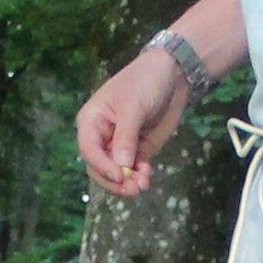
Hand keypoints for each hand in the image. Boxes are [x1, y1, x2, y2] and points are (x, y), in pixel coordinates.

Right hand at [75, 51, 191, 196]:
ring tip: (143, 184)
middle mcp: (101, 136)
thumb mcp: (134, 107)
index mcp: (92, 121)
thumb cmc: (145, 82)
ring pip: (116, 173)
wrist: (173, 75)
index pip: (89, 150)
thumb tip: (120, 168)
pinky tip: (147, 175)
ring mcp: (119, 145)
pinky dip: (138, 176)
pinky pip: (133, 170)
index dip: (102, 166)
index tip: (120, 176)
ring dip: (128, 182)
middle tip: (134, 188)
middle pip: (99, 168)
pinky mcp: (137, 150)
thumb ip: (126, 138)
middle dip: (116, 180)